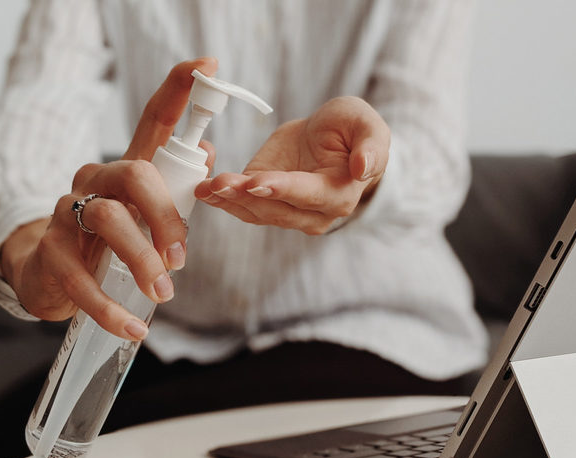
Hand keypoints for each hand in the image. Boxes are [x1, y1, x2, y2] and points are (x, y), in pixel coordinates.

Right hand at [0, 58, 217, 339]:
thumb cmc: (112, 240)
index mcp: (128, 171)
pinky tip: (134, 328)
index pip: (153, 121)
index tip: (209, 67)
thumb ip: (174, 188)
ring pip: (110, 222)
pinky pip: (83, 279)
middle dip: (167, 217)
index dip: (179, 91)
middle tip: (181, 259)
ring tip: (163, 294)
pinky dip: (113, 309)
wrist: (53, 272)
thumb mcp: (145, 214)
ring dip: (143, 262)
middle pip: (135, 174)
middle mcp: (96, 180)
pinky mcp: (54, 253)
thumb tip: (208, 155)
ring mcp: (70, 214)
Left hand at [194, 96, 389, 233]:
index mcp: (339, 196)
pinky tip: (204, 189)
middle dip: (246, 197)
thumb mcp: (368, 126)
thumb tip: (363, 169)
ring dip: (229, 200)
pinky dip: (222, 199)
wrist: (331, 140)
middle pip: (276, 209)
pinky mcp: (265, 204)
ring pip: (256, 212)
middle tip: (219, 184)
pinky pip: (243, 207)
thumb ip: (372, 147)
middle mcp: (312, 214)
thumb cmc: (352, 131)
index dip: (284, 189)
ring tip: (205, 187)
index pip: (309, 195)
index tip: (258, 182)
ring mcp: (287, 213)